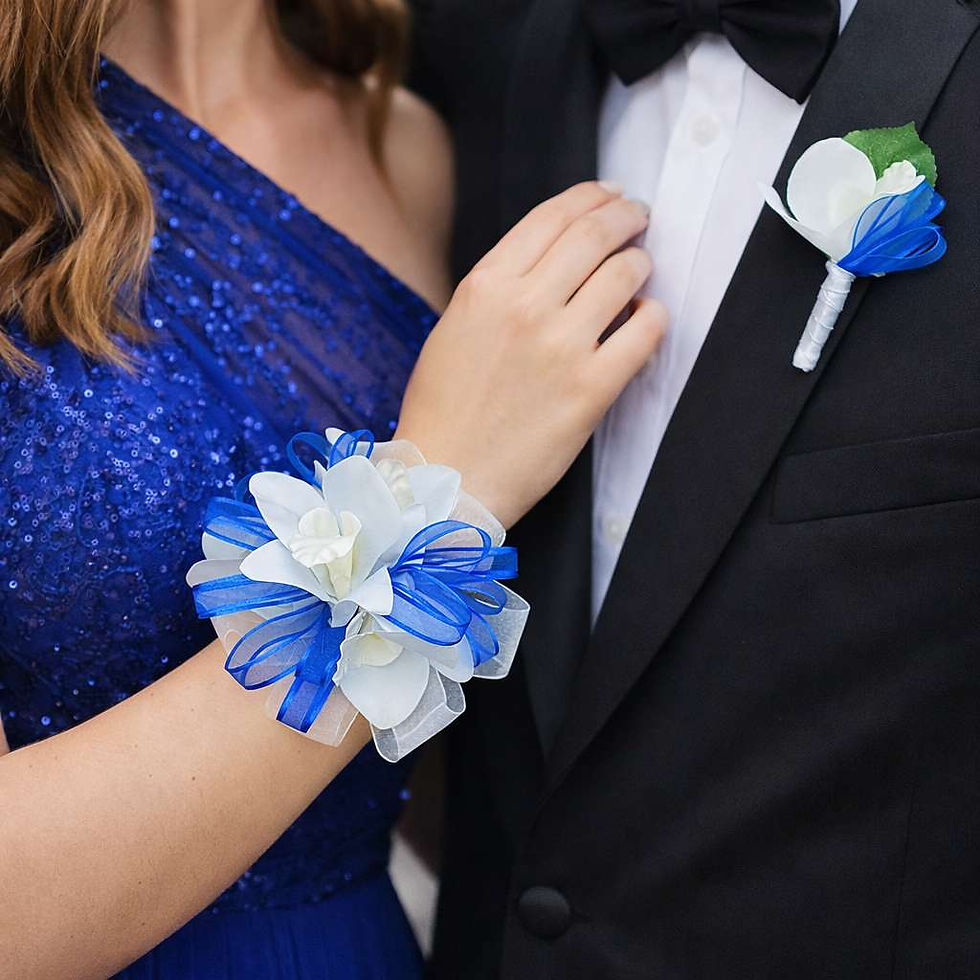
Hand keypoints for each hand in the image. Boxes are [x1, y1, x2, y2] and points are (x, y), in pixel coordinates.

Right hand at [396, 181, 666, 527]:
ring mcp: (561, 346)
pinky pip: (644, 333)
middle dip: (626, 217)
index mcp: (485, 286)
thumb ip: (500, 288)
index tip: (611, 196)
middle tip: (638, 218)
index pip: (553, 217)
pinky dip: (654, 316)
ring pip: (624, 275)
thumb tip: (556, 260)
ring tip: (639, 271)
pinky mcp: (591, 389)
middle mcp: (524, 306)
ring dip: (640, 264)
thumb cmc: (444, 408)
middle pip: (594, 235)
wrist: (446, 477)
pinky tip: (647, 318)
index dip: (592, 197)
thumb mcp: (455, 327)